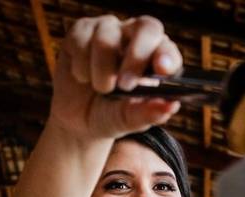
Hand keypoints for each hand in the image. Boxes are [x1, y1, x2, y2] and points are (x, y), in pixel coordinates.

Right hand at [49, 15, 182, 139]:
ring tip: (101, 89)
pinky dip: (81, 66)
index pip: (167, 47)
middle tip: (126, 85)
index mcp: (155, 58)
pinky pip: (82, 40)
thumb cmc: (108, 114)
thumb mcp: (126, 120)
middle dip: (137, 57)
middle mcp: (135, 37)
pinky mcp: (82, 30)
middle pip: (146, 28)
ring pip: (107, 39)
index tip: (163, 70)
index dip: (167, 55)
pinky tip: (82, 77)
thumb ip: (147, 114)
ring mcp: (109, 30)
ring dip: (102, 70)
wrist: (73, 120)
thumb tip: (170, 107)